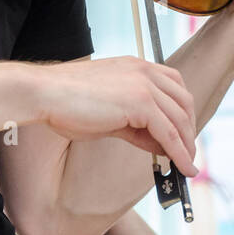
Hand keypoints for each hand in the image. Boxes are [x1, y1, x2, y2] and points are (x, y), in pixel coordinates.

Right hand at [34, 56, 197, 176]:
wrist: (44, 94)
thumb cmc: (67, 102)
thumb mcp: (109, 114)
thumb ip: (136, 125)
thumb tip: (158, 143)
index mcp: (136, 67)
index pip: (174, 86)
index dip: (182, 112)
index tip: (182, 135)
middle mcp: (144, 71)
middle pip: (184, 102)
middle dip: (189, 130)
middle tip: (187, 154)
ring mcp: (144, 85)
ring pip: (180, 119)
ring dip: (187, 145)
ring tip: (187, 167)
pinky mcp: (141, 103)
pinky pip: (169, 133)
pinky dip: (180, 153)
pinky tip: (182, 168)